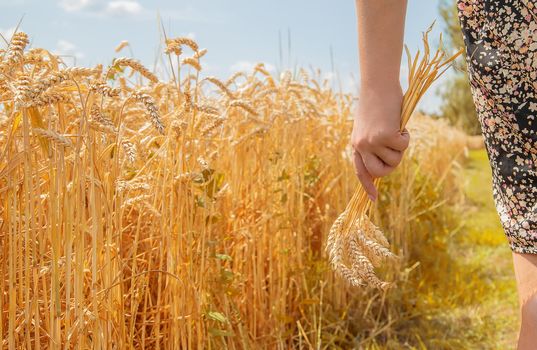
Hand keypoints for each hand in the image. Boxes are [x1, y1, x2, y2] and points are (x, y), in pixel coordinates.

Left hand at [350, 84, 409, 201]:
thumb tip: (386, 160)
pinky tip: (400, 124)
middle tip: (396, 152)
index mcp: (356, 144)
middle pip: (379, 172)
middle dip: (391, 167)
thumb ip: (374, 143)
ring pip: (394, 161)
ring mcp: (371, 142)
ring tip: (396, 130)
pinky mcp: (384, 136)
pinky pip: (402, 147)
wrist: (377, 85)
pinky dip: (406, 137)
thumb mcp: (370, 125)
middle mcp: (360, 146)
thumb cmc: (377, 102)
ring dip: (400, 149)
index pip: (360, 171)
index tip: (373, 199)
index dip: (367, 186)